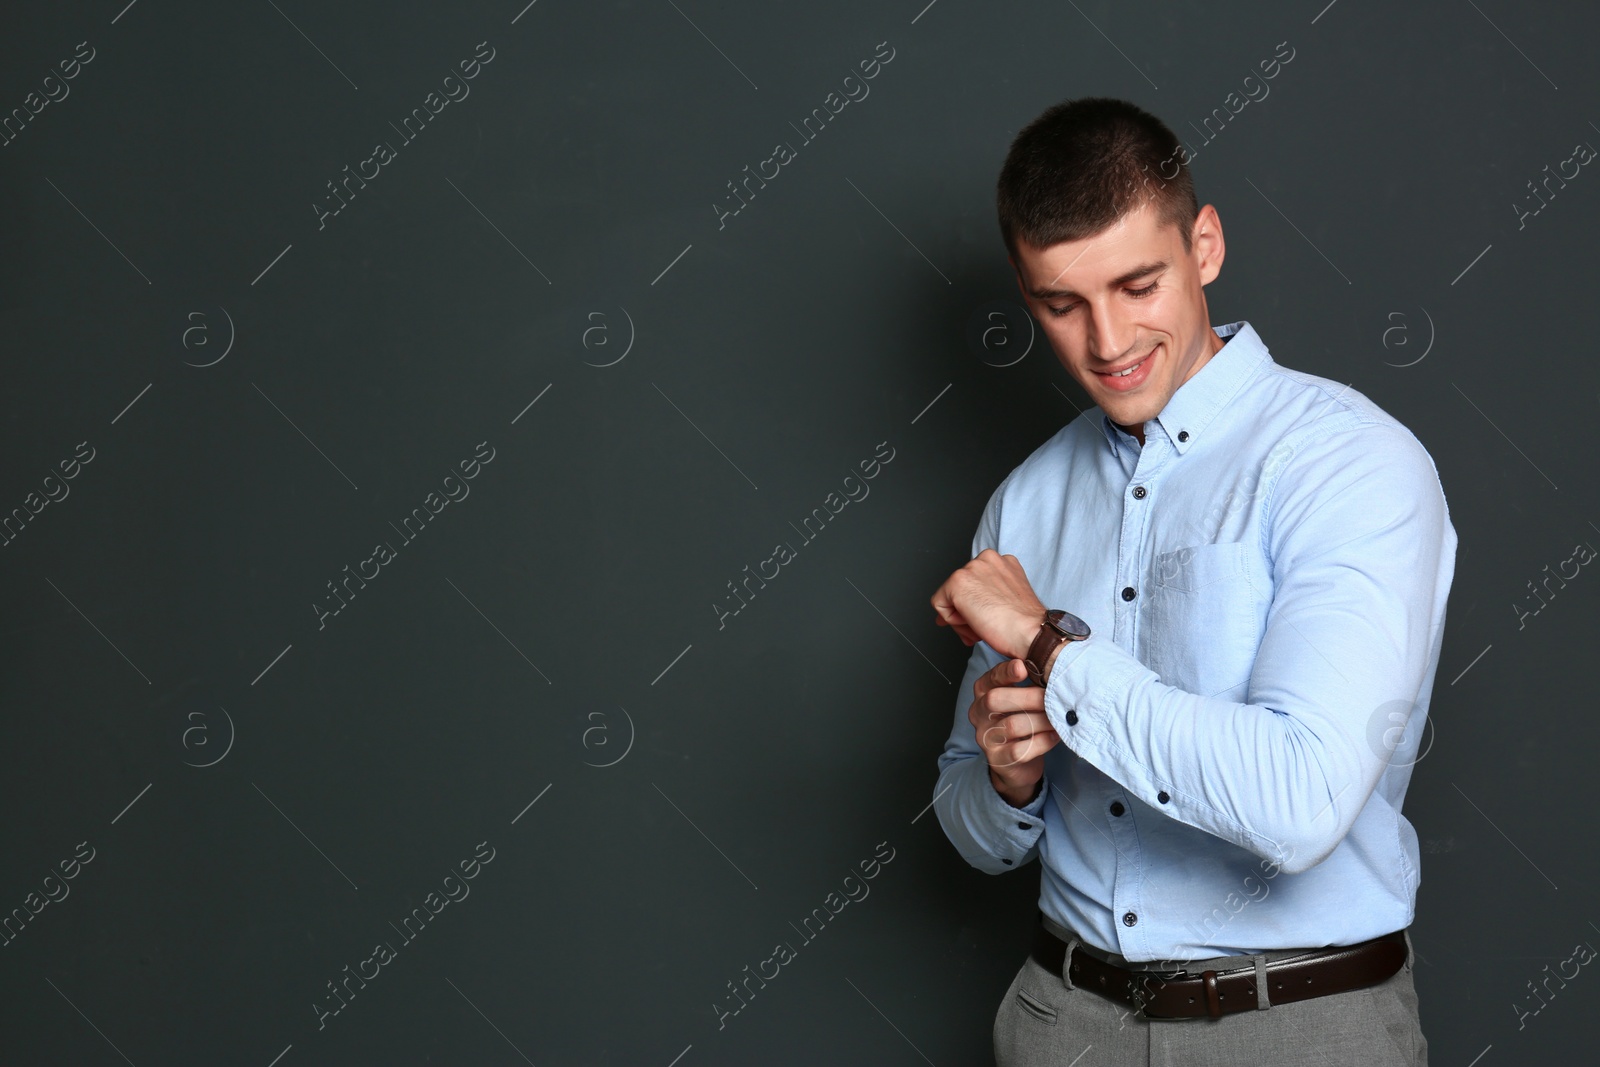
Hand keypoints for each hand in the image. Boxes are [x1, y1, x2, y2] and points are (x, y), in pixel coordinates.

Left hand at [930, 549, 1047, 659]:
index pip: (975, 582)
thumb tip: (953, 609)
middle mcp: (986, 559)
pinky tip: (975, 624)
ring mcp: (971, 568)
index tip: (984, 618)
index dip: (975, 605)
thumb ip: (982, 596)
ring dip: (961, 619)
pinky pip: (939, 605)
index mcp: (1002, 562)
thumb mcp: (1005, 600)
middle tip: (984, 626)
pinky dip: (952, 621)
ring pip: (949, 597)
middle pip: (961, 589)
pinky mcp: (958, 582)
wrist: (1030, 632)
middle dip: (967, 612)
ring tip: (982, 627)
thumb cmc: (1024, 623)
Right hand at [970, 657, 1059, 805]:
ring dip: (1040, 721)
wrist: (1018, 762)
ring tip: (1059, 718)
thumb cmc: (1024, 720)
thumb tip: (1052, 662)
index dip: (1006, 671)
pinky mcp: (997, 759)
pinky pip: (1018, 750)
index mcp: (983, 692)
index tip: (1023, 666)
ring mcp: (985, 738)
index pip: (990, 678)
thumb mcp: (1023, 698)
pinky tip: (1055, 736)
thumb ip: (1030, 679)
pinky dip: (1041, 742)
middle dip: (1028, 697)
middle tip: (1053, 696)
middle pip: (995, 700)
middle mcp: (979, 713)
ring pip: (1011, 725)